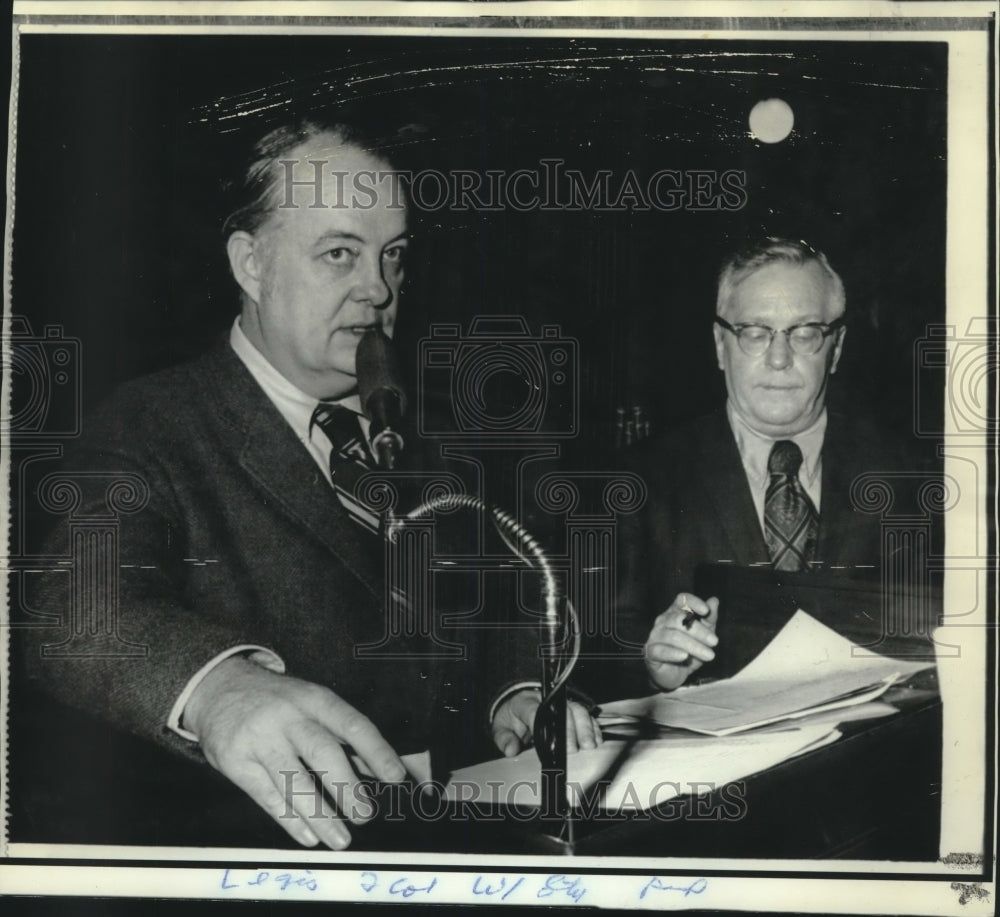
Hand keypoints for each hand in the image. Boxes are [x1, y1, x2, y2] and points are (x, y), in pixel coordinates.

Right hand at [183, 655, 406, 848]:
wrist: (219, 688)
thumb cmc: (282, 702)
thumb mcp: (314, 704)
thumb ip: (349, 736)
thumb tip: (392, 770)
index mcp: (316, 699)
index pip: (352, 724)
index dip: (376, 751)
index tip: (395, 777)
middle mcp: (289, 716)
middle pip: (322, 752)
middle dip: (347, 788)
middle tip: (366, 816)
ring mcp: (260, 738)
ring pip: (294, 782)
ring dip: (320, 815)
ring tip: (342, 840)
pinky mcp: (235, 761)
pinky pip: (266, 796)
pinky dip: (289, 821)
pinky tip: (309, 837)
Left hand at [491, 689, 602, 757]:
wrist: (517, 704)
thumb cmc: (511, 718)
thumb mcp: (500, 727)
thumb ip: (504, 738)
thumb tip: (511, 750)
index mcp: (525, 703)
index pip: (535, 711)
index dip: (544, 725)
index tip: (551, 744)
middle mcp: (545, 700)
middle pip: (562, 710)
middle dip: (570, 730)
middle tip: (574, 750)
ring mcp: (560, 703)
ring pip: (577, 709)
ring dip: (586, 728)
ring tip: (590, 745)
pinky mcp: (571, 708)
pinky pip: (585, 714)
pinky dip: (593, 727)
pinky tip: (597, 739)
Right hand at [644, 593, 719, 690]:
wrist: (675, 674)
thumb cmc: (689, 651)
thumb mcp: (704, 636)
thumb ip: (709, 619)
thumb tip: (714, 600)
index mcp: (675, 613)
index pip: (681, 600)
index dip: (693, 602)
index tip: (706, 611)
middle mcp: (662, 621)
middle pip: (678, 619)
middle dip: (699, 630)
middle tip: (714, 642)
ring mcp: (655, 636)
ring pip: (672, 636)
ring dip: (693, 645)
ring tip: (709, 655)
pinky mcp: (650, 652)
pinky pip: (660, 650)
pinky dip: (673, 653)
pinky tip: (684, 656)